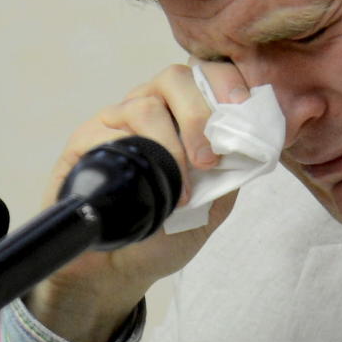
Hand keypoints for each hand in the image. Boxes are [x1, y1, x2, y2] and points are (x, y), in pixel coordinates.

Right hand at [27, 61, 248, 341]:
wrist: (118, 267)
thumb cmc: (168, 231)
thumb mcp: (215, 204)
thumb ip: (234, 173)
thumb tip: (257, 145)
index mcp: (184, 113)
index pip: (205, 74)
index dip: (225, 82)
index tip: (242, 107)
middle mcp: (150, 108)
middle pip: (175, 78)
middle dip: (199, 114)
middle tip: (209, 159)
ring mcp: (115, 122)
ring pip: (143, 105)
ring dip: (171, 146)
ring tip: (184, 191)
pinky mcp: (84, 142)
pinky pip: (107, 132)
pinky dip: (136, 157)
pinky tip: (153, 192)